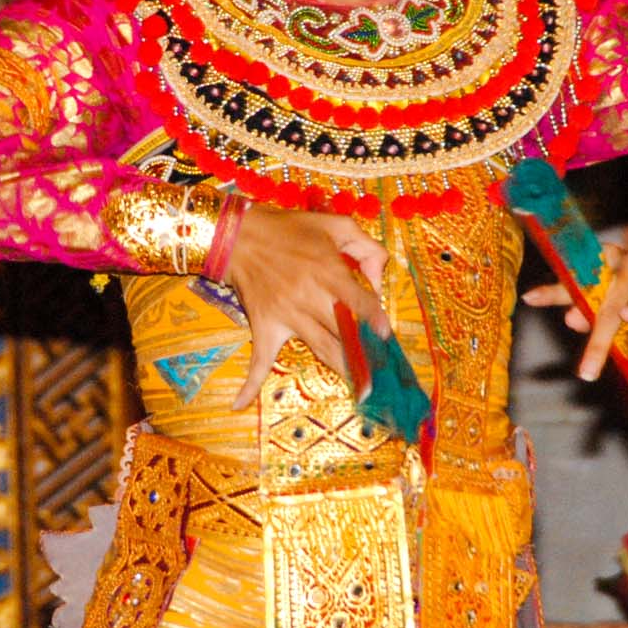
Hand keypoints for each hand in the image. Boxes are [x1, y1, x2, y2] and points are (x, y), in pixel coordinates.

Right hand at [221, 205, 389, 408]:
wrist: (239, 236)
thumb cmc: (289, 230)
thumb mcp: (334, 224)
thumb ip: (365, 246)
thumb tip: (377, 278)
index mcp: (328, 272)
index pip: (359, 302)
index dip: (376, 320)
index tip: (386, 337)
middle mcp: (309, 298)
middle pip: (344, 332)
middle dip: (367, 353)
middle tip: (387, 374)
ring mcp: (286, 316)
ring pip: (320, 348)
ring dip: (342, 370)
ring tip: (363, 392)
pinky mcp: (265, 327)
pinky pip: (258, 359)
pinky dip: (249, 382)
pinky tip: (241, 403)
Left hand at [523, 244, 627, 380]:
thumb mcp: (610, 314)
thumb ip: (587, 314)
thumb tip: (571, 320)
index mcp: (603, 268)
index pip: (576, 279)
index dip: (555, 290)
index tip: (531, 298)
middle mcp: (627, 262)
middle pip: (607, 294)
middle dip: (597, 330)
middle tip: (588, 367)